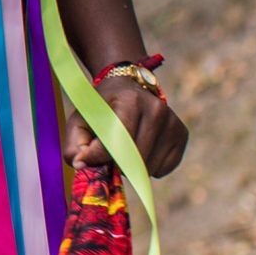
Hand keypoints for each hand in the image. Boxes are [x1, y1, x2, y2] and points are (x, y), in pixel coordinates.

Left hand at [67, 76, 189, 175]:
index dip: (100, 157)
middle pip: (134, 159)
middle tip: (107, 154)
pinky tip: (141, 148)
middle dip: (116, 164)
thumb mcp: (79, 121)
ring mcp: (173, 122)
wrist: (127, 86)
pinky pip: (163, 168)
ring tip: (124, 149)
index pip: (118, 142)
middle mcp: (157, 109)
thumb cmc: (100, 108)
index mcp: (131, 101)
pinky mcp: (182, 135)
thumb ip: (73, 145)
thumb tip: (81, 165)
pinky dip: (149, 167)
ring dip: (132, 168)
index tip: (87, 160)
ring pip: (149, 167)